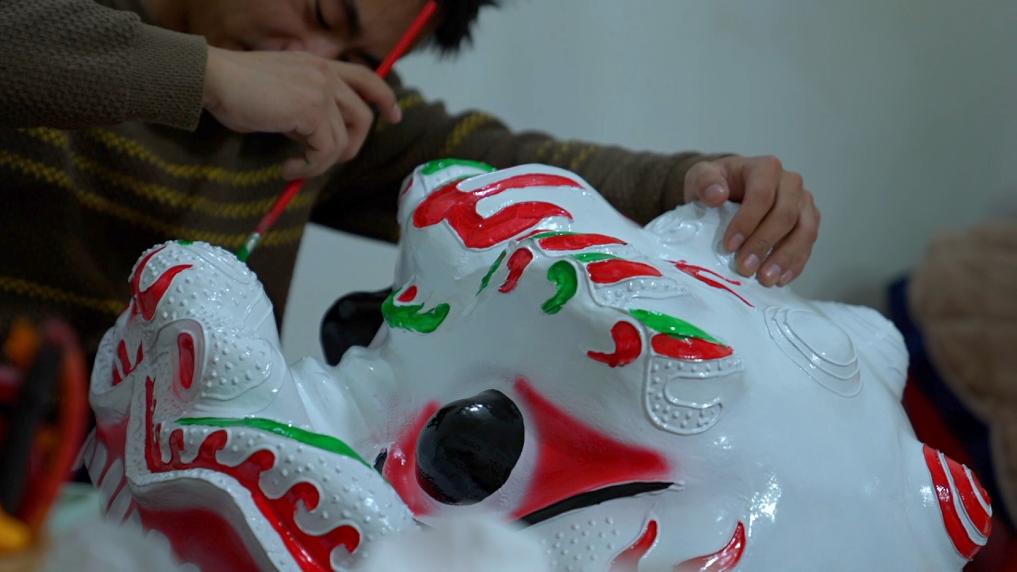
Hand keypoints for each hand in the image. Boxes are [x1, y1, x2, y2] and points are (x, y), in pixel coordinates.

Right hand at [203, 47, 401, 179]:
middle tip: (329, 162)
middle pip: (363, 116)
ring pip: (343, 141)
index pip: (366, 77)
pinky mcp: (312, 111)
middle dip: (352, 146)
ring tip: (295, 168)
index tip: (394, 117)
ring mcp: (321, 91)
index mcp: (318, 65)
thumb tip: (313, 140)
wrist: (213, 79)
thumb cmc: (234, 90)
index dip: (385, 98)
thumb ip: (303, 108)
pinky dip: (309, 168)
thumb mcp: (279, 94)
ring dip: (321, 164)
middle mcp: (325, 74)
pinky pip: (326, 152)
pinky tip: (288, 168)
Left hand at [684, 155, 819, 286]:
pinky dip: (796, 263)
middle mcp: (790, 182)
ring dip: (786, 257)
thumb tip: (716, 194)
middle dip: (764, 244)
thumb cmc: (716, 185)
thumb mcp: (701, 177)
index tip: (729, 246)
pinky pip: (808, 243)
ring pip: (804, 230)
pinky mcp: (808, 221)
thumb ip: (704, 181)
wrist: (727, 191)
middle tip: (745, 268)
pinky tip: (780, 279)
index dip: (747, 221)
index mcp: (765, 168)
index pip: (762, 194)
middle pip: (786, 214)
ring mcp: (803, 203)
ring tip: (766, 279)